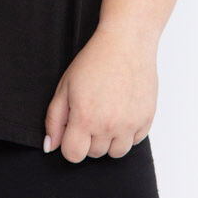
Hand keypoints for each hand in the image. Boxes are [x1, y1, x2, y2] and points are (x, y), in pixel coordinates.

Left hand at [44, 23, 158, 161]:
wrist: (126, 43)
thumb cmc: (94, 61)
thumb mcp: (65, 86)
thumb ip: (55, 119)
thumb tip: (51, 146)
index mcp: (85, 118)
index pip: (73, 155)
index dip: (69, 143)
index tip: (72, 129)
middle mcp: (108, 125)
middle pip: (94, 154)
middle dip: (89, 139)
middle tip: (91, 112)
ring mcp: (130, 124)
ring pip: (116, 152)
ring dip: (109, 140)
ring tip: (107, 114)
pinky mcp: (147, 119)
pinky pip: (135, 141)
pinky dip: (128, 132)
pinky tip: (122, 110)